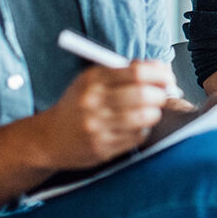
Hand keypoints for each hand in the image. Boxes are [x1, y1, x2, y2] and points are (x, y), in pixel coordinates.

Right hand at [39, 62, 172, 168]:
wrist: (48, 138)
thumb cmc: (78, 104)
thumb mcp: (92, 80)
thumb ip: (123, 72)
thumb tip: (159, 69)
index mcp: (93, 80)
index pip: (137, 72)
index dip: (160, 74)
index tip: (167, 77)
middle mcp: (93, 102)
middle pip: (143, 94)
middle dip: (160, 94)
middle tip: (162, 95)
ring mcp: (97, 127)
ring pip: (144, 117)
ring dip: (154, 113)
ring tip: (150, 111)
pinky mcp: (102, 148)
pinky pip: (137, 136)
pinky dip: (143, 130)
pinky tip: (134, 126)